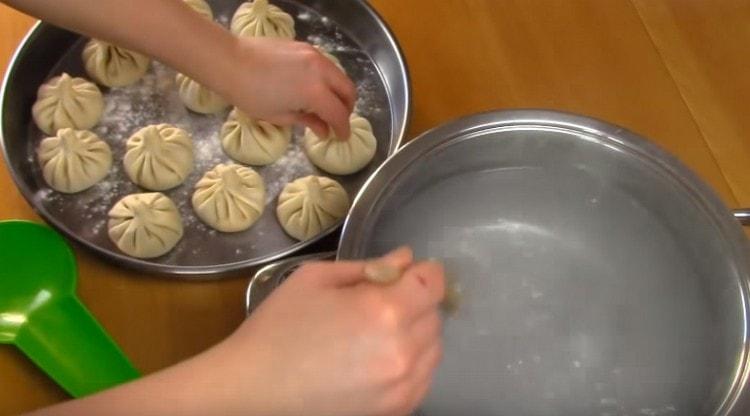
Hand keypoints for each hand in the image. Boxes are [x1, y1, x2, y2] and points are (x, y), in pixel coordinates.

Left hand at [217, 37, 356, 138]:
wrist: (230, 62)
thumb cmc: (250, 95)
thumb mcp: (280, 115)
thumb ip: (308, 122)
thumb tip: (323, 130)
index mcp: (315, 92)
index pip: (339, 114)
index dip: (343, 129)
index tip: (341, 137)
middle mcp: (321, 71)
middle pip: (348, 91)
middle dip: (346, 108)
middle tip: (336, 120)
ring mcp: (314, 55)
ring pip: (339, 75)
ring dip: (338, 92)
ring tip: (325, 104)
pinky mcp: (305, 47)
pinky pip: (326, 65)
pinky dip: (327, 79)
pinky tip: (312, 87)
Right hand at [223, 247, 445, 415]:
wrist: (252, 389)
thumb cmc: (278, 328)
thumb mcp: (315, 279)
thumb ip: (367, 266)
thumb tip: (404, 259)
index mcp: (384, 310)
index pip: (431, 284)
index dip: (425, 272)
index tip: (412, 271)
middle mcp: (403, 350)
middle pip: (434, 316)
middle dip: (416, 301)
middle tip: (384, 301)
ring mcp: (402, 386)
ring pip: (433, 349)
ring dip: (417, 334)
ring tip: (380, 333)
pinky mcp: (395, 411)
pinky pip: (423, 379)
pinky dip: (412, 365)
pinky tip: (382, 359)